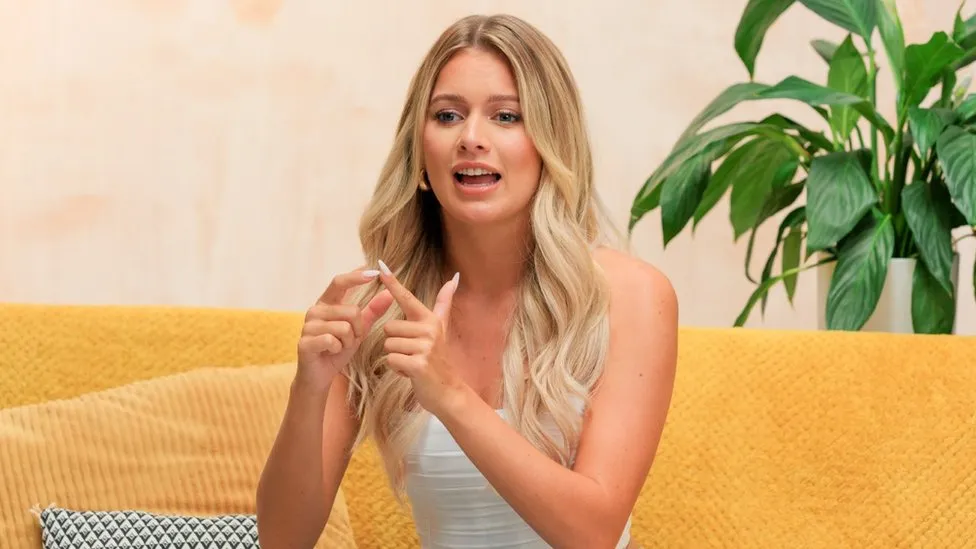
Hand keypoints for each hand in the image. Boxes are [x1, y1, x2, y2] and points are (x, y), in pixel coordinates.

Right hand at [296, 267, 394, 390]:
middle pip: (351, 311)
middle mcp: (315, 310)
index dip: (356, 276)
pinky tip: (330, 352)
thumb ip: (372, 311)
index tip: (374, 271)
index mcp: (327, 303)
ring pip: (344, 328)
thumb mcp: (359, 329)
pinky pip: (331, 340)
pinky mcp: (304, 342)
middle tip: (350, 340)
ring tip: (339, 347)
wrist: (320, 375)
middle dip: (358, 329)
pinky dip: (337, 349)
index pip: (340, 282)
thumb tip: (389, 293)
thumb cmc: (338, 349)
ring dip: (348, 342)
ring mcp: (307, 325)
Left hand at [377, 261, 464, 416]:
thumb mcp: (441, 329)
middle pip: (389, 328)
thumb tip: (453, 278)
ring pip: (388, 345)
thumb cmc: (438, 360)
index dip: (393, 282)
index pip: (407, 297)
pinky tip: (410, 373)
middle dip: (395, 344)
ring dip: (396, 358)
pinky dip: (397, 369)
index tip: (380, 265)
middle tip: (412, 354)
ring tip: (412, 363)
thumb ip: (444, 303)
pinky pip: (391, 360)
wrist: (448, 391)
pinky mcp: (419, 364)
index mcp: (429, 319)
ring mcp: (425, 347)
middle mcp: (429, 329)